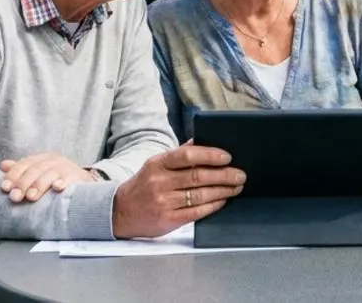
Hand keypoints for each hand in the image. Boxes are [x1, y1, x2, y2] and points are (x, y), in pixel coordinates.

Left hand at [0, 153, 96, 201]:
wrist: (82, 180)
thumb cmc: (55, 178)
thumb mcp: (38, 172)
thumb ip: (21, 170)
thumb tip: (3, 165)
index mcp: (41, 158)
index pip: (25, 163)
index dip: (14, 175)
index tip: (5, 188)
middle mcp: (53, 160)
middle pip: (36, 169)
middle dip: (23, 183)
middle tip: (15, 197)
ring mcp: (65, 167)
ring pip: (50, 174)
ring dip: (39, 185)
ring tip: (30, 197)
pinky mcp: (77, 175)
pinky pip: (70, 178)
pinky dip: (64, 182)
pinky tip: (57, 188)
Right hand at [111, 142, 246, 238]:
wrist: (120, 211)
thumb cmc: (145, 184)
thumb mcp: (156, 164)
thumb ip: (179, 154)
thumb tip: (206, 141)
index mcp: (158, 163)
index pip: (188, 156)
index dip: (210, 155)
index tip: (228, 157)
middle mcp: (160, 182)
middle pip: (198, 177)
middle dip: (224, 175)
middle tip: (241, 174)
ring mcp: (163, 202)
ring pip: (200, 195)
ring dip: (223, 190)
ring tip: (236, 187)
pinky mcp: (168, 220)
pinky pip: (196, 212)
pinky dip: (213, 205)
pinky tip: (223, 200)